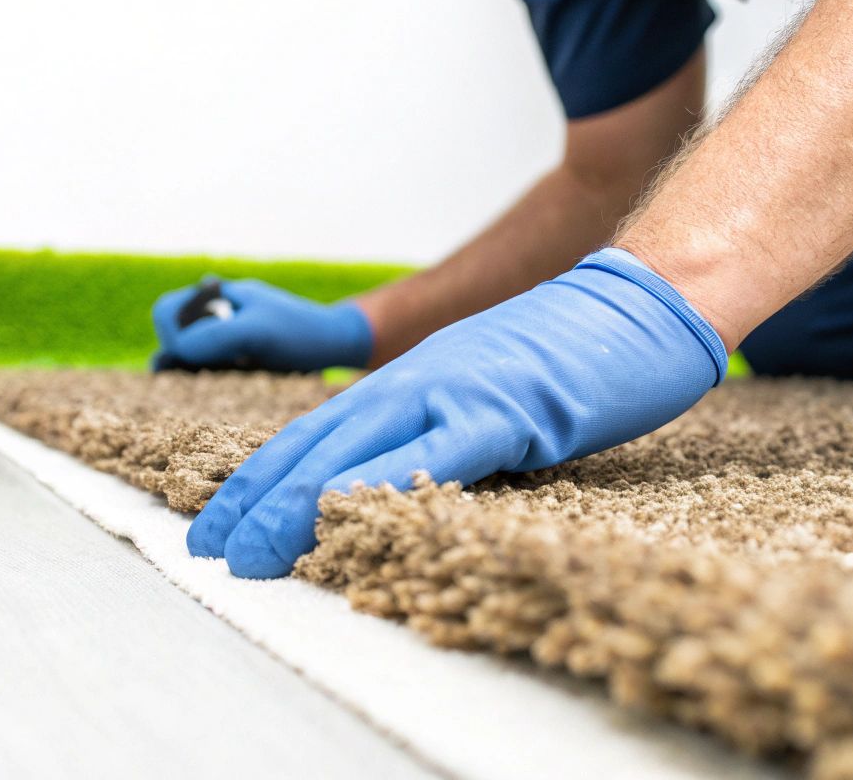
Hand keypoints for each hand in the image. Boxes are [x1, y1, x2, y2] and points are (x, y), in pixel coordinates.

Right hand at [150, 279, 372, 372]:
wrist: (334, 345)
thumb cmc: (299, 332)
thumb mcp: (259, 331)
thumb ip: (216, 337)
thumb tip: (175, 352)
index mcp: (214, 296)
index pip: (165, 313)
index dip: (174, 336)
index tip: (201, 353)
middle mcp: (211, 316)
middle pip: (171, 338)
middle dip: (185, 358)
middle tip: (222, 368)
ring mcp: (219, 339)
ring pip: (184, 361)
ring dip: (198, 375)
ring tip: (233, 377)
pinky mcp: (231, 363)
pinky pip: (203, 375)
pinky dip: (210, 384)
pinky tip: (237, 385)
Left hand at [186, 247, 728, 577]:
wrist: (650, 298)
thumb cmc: (585, 356)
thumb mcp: (498, 397)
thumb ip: (451, 434)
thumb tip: (414, 486)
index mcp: (416, 381)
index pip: (318, 434)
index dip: (260, 479)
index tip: (217, 524)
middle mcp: (421, 380)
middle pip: (316, 443)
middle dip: (253, 499)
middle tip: (202, 550)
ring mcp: (460, 390)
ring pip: (356, 450)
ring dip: (293, 503)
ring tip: (246, 554)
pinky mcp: (509, 410)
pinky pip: (436, 454)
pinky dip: (383, 484)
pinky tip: (340, 515)